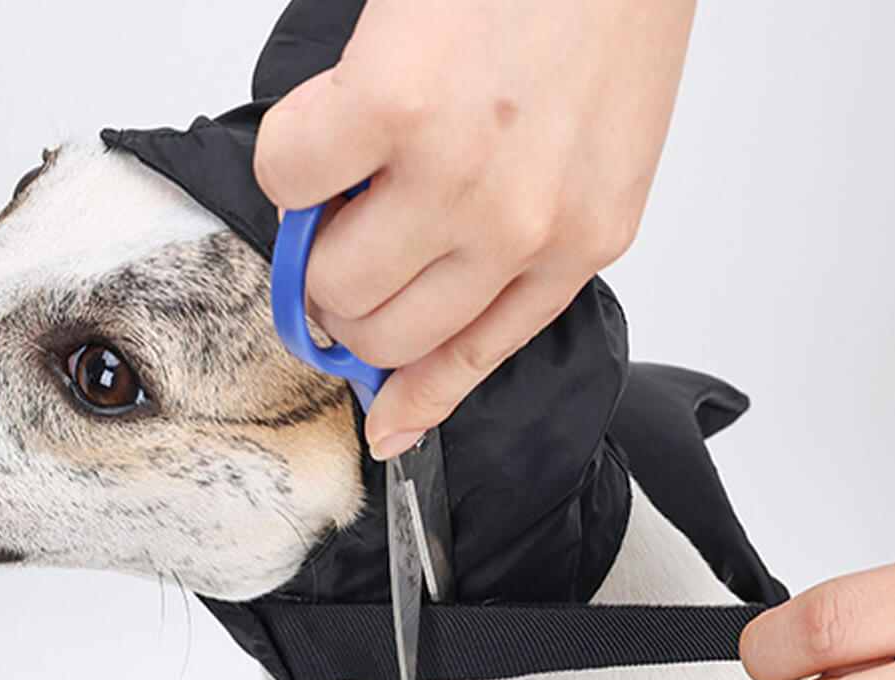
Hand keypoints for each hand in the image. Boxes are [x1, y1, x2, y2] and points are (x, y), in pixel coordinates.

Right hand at [254, 0, 696, 458]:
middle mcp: (518, 228)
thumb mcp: (599, 155)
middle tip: (342, 251)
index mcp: (576, 242)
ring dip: (317, 240)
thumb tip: (433, 289)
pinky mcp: (390, 108)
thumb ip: (525, 237)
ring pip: (332, 280)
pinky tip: (331, 116)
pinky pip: (286, 177)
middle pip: (384, 335)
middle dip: (349, 303)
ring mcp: (455, 176)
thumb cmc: (608, 9)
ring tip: (341, 184)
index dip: (417, 399)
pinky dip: (289, 155)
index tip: (384, 423)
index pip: (474, 358)